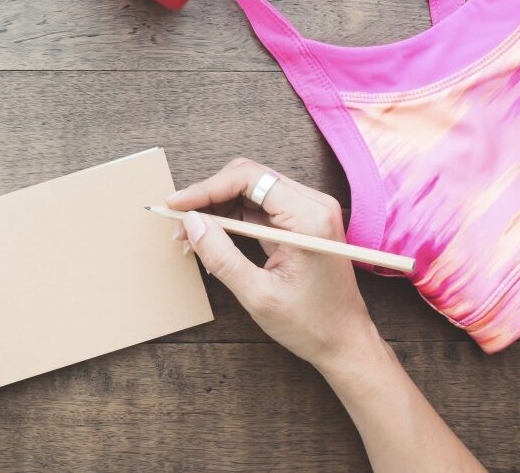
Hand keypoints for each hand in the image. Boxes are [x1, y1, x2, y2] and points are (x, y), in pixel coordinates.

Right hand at [169, 158, 380, 369]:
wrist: (344, 341)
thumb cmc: (311, 323)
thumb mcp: (258, 294)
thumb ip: (222, 256)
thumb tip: (191, 222)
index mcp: (309, 217)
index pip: (249, 179)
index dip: (206, 188)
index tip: (175, 205)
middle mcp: (313, 205)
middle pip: (248, 178)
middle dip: (208, 197)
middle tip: (178, 223)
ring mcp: (309, 211)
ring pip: (250, 190)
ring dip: (216, 209)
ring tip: (190, 236)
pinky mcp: (301, 222)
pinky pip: (258, 208)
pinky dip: (230, 220)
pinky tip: (211, 240)